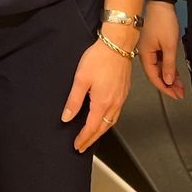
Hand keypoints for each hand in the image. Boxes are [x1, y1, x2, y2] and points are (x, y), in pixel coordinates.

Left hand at [63, 31, 133, 151]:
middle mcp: (114, 103)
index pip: (91, 127)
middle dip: (91, 139)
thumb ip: (74, 100)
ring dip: (100, 132)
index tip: (77, 145)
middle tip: (82, 146)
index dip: (83, 138)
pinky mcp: (124, 92)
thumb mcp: (81, 79)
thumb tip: (67, 117)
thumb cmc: (100, 58)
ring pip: (111, 122)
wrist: (118, 45)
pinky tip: (105, 119)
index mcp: (102, 102)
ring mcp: (121, 98)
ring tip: (92, 136)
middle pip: (102, 128)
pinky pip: (116, 114)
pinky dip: (109, 122)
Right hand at [139, 1, 184, 99]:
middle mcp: (144, 54)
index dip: (165, 88)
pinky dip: (168, 67)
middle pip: (156, 74)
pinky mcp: (153, 44)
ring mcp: (148, 49)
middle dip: (168, 84)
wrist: (160, 3)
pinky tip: (175, 73)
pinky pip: (160, 60)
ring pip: (159, 67)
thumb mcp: (169, 45)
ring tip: (180, 86)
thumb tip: (167, 81)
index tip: (175, 95)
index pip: (154, 77)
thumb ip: (168, 65)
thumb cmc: (162, 21)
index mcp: (145, 55)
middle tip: (180, 93)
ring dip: (169, 76)